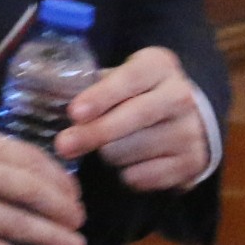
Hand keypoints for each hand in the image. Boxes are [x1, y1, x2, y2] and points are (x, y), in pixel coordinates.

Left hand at [56, 46, 211, 191]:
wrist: (191, 119)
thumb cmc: (141, 94)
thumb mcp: (123, 77)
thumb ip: (94, 86)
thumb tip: (52, 100)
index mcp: (159, 66)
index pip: (129, 79)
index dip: (101, 97)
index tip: (75, 113)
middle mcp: (180, 96)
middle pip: (131, 119)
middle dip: (92, 134)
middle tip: (63, 145)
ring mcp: (189, 132)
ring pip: (130, 152)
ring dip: (108, 154)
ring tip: (109, 146)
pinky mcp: (191, 163)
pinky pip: (141, 177)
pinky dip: (126, 174)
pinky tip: (131, 160)